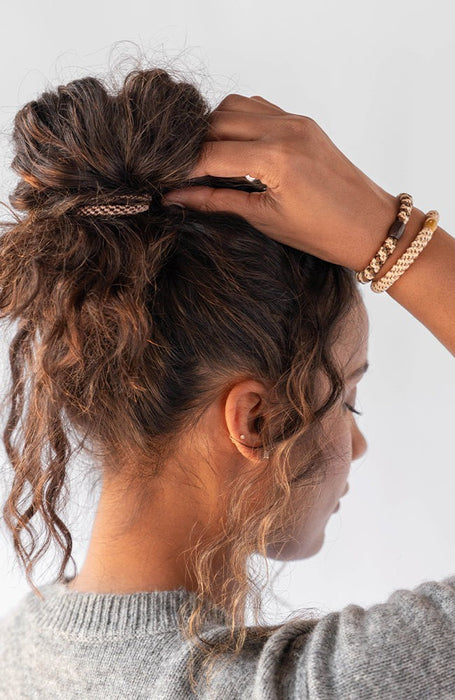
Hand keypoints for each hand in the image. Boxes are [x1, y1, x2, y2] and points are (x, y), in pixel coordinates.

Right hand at [162, 93, 398, 270]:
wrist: (370, 225)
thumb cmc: (323, 232)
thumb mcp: (264, 219)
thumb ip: (216, 202)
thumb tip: (175, 198)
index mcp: (275, 158)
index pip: (210, 154)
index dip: (183, 171)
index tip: (168, 184)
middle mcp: (284, 130)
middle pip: (216, 122)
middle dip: (195, 148)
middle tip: (185, 175)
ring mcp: (295, 120)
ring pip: (234, 106)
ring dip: (215, 129)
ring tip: (210, 162)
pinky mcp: (302, 121)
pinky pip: (259, 107)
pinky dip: (239, 121)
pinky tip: (236, 149)